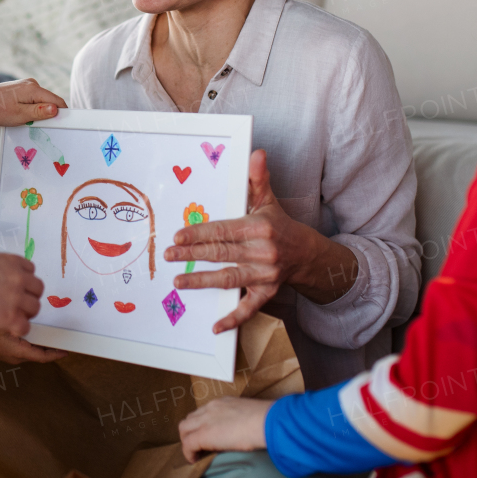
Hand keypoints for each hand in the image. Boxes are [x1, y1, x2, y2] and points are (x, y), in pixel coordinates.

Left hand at [0, 79, 66, 126]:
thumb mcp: (20, 115)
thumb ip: (39, 112)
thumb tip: (56, 109)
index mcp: (34, 88)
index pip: (57, 100)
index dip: (62, 113)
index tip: (63, 126)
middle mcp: (31, 83)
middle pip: (49, 100)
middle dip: (49, 113)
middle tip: (44, 128)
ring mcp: (24, 85)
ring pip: (40, 100)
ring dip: (39, 111)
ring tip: (29, 122)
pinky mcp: (18, 89)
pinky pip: (32, 99)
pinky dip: (31, 108)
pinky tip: (23, 116)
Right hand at [0, 252, 42, 336]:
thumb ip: (2, 268)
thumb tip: (7, 275)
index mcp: (13, 261)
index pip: (31, 270)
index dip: (23, 281)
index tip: (15, 287)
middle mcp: (19, 278)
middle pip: (37, 289)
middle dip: (28, 296)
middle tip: (16, 303)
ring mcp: (16, 298)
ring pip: (35, 308)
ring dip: (25, 313)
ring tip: (10, 316)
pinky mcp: (11, 317)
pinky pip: (26, 326)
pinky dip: (18, 328)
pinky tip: (8, 327)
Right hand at [0, 324, 66, 364]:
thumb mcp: (4, 322)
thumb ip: (23, 322)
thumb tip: (40, 319)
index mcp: (17, 352)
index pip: (43, 356)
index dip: (57, 352)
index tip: (67, 347)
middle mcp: (14, 354)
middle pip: (39, 350)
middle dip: (50, 340)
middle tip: (61, 328)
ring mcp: (8, 350)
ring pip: (31, 344)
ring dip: (40, 335)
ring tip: (48, 322)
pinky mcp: (3, 345)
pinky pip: (22, 341)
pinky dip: (29, 332)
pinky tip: (29, 319)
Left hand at [164, 150, 357, 333]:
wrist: (307, 254)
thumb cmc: (280, 225)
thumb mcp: (268, 200)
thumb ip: (258, 178)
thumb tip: (256, 152)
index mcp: (259, 228)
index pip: (224, 230)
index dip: (200, 233)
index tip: (178, 235)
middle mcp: (262, 252)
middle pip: (221, 254)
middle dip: (193, 255)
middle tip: (169, 255)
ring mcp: (265, 275)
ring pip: (229, 279)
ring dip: (203, 281)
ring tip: (179, 282)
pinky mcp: (268, 293)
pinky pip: (249, 308)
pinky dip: (233, 318)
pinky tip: (216, 326)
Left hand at [178, 397, 272, 462]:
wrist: (266, 421)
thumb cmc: (266, 420)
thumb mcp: (248, 414)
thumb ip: (239, 420)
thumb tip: (239, 431)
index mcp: (223, 402)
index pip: (203, 412)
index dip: (202, 425)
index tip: (208, 435)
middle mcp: (211, 408)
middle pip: (190, 418)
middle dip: (190, 432)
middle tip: (198, 445)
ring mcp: (205, 419)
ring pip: (184, 428)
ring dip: (187, 440)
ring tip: (196, 452)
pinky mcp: (204, 434)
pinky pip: (187, 444)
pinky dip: (188, 453)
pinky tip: (194, 459)